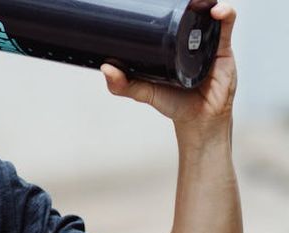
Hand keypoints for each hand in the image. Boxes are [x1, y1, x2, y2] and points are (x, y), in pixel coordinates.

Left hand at [100, 3, 237, 130]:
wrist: (200, 121)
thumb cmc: (173, 104)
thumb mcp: (143, 92)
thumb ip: (123, 84)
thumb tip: (105, 68)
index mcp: (169, 45)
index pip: (167, 20)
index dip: (164, 7)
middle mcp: (188, 40)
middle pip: (188, 13)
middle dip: (187, 1)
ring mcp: (206, 42)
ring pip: (207, 14)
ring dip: (205, 2)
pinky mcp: (223, 48)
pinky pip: (226, 26)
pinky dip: (225, 14)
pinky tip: (217, 11)